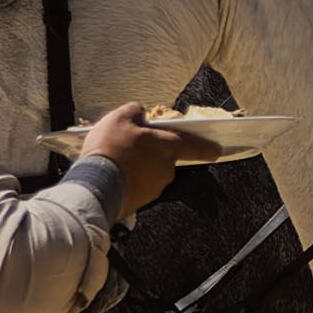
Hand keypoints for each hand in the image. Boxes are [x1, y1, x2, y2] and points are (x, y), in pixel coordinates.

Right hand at [76, 101, 213, 213]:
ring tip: (115, 159)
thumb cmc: (110, 149)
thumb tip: (139, 113)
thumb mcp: (119, 118)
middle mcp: (166, 169)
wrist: (94, 186)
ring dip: (139, 166)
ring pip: (151, 172)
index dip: (206, 147)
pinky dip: (130, 179)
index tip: (217, 150)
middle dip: (152, 152)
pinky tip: (112, 173)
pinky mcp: (141, 201)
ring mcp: (154, 188)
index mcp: (167, 147)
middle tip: (130, 145)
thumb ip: (134, 111)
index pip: (194, 146)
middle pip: (165, 157)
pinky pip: (139, 186)